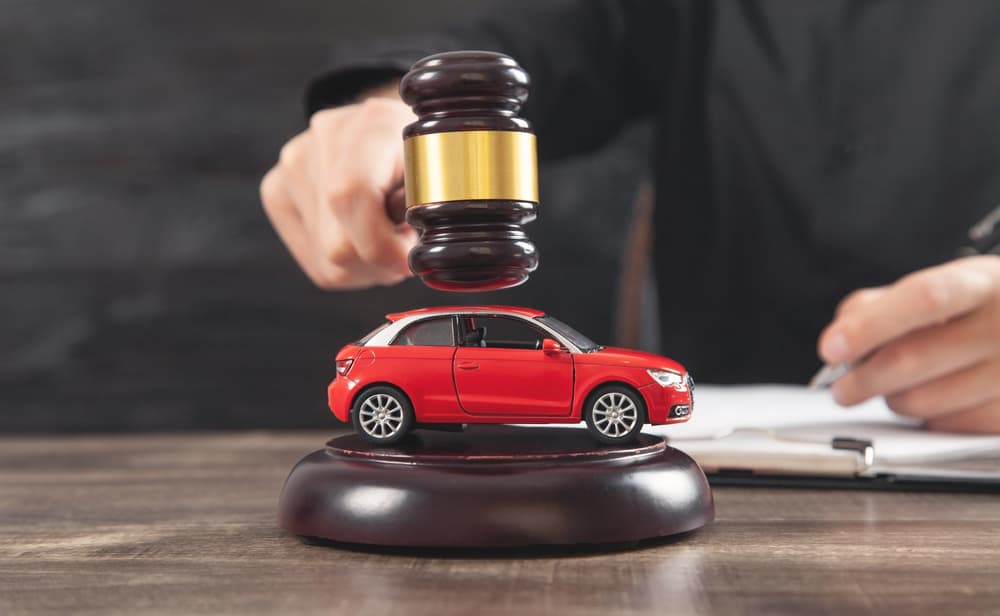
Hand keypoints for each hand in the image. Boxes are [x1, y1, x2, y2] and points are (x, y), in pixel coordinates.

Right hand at [260, 91, 416, 288]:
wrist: (393, 136)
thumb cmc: (427, 160)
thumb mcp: (447, 177)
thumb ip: (431, 209)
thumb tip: (405, 254)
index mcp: (374, 123)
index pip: (351, 195)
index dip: (381, 245)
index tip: (408, 260)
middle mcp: (325, 136)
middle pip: (338, 244)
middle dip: (380, 262)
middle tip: (404, 245)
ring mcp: (293, 164)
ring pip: (329, 262)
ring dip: (367, 266)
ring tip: (384, 236)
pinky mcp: (277, 192)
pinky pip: (317, 263)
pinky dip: (347, 266)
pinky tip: (362, 238)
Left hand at [818, 255, 999, 432]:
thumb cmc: (973, 310)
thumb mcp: (936, 287)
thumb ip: (878, 305)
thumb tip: (840, 340)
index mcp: (979, 284)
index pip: (923, 299)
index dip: (871, 325)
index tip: (832, 347)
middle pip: (911, 359)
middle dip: (861, 378)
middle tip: (842, 387)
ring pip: (920, 401)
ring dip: (891, 399)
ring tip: (898, 385)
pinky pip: (942, 427)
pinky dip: (924, 418)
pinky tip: (934, 398)